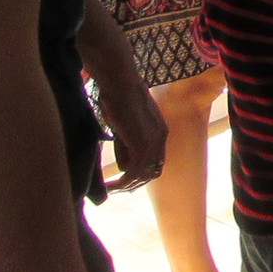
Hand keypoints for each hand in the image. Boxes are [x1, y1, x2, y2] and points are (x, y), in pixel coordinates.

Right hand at [94, 73, 167, 190]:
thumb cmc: (119, 98)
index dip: (143, 174)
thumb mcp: (126, 125)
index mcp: (161, 131)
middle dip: (136, 183)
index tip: (126, 181)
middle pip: (153, 172)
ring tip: (111, 189)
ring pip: (143, 174)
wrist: (121, 83)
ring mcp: (153, 142)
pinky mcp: (142, 144)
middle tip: (117, 189)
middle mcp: (161, 138)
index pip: (157, 162)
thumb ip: (128, 145)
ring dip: (126, 185)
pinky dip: (123, 182)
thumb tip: (123, 168)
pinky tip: (111, 185)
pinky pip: (133, 172)